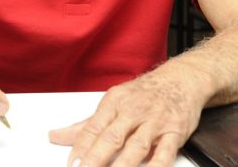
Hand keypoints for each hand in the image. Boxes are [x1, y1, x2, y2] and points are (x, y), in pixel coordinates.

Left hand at [49, 65, 209, 166]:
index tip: (71, 164)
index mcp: (114, 102)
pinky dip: (155, 166)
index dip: (80, 148)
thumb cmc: (144, 93)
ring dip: (122, 165)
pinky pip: (164, 153)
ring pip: (136, 147)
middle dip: (96, 158)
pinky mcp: (174, 132)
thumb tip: (55, 136)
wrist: (181, 79)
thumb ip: (85, 125)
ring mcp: (154, 122)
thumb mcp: (113, 102)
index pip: (93, 128)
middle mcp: (133, 111)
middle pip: (111, 138)